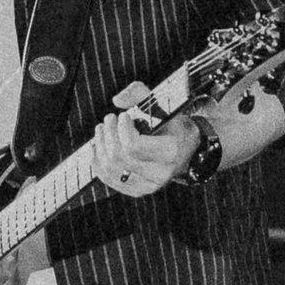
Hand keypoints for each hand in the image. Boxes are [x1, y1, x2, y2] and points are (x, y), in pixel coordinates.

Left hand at [96, 83, 205, 198]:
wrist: (186, 148)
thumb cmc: (173, 125)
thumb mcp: (164, 105)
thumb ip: (141, 94)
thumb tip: (118, 100)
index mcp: (170, 152)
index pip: (133, 146)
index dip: (121, 129)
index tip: (123, 116)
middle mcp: (160, 173)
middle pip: (119, 157)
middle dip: (108, 134)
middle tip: (109, 119)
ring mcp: (148, 186)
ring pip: (110, 168)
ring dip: (101, 146)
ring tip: (103, 130)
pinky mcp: (137, 190)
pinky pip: (107, 178)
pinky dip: (98, 160)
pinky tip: (100, 146)